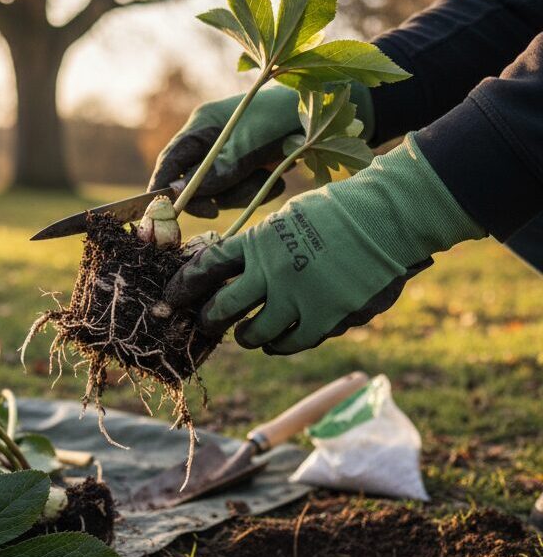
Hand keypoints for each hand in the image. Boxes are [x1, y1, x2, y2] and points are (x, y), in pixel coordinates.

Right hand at [148, 86, 301, 217]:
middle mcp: (212, 140)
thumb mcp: (249, 145)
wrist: (329, 112)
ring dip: (243, 192)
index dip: (164, 187)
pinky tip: (278, 176)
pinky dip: (258, 190)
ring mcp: (231, 154)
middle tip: (219, 210)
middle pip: (195, 182)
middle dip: (215, 194)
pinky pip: (242, 190)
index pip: (171, 160)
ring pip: (221, 191)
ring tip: (267, 178)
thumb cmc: (284, 118)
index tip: (167, 213)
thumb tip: (179, 192)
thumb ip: (217, 170)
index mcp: (203, 126)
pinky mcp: (249, 165)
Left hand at [163, 136, 484, 353]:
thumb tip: (230, 270)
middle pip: (220, 309)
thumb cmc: (338, 212)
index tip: (168, 300)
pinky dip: (279, 344)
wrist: (388, 218)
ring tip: (247, 332)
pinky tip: (277, 340)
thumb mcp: (287, 219)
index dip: (182, 288)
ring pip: (252, 335)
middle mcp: (271, 273)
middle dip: (207, 320)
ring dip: (245, 336)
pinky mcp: (324, 319)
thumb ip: (259, 246)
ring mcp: (297, 299)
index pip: (205, 269)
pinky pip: (289, 344)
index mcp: (258, 242)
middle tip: (206, 323)